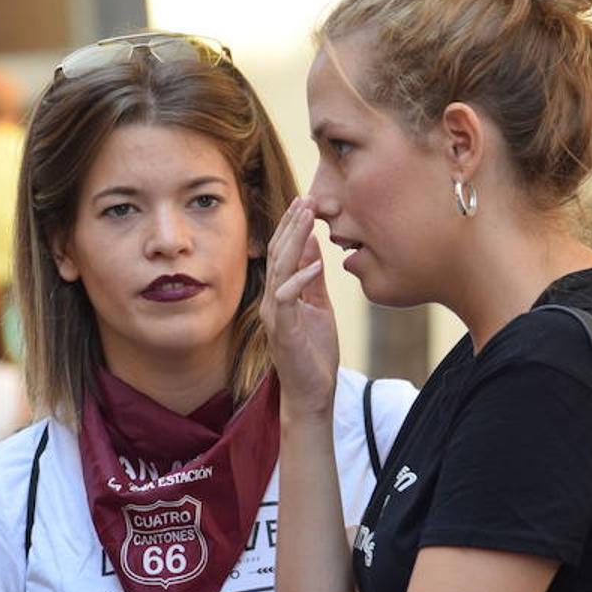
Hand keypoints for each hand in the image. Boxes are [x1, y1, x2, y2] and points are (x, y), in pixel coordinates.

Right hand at [260, 197, 339, 419]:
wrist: (312, 394)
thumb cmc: (314, 352)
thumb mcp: (319, 306)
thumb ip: (312, 277)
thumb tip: (312, 244)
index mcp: (281, 294)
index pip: (282, 253)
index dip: (291, 226)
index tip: (306, 201)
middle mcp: (273, 302)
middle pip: (277, 255)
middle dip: (291, 225)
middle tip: (306, 198)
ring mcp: (275, 316)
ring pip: (280, 270)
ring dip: (293, 242)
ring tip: (308, 218)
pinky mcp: (283, 332)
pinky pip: (287, 299)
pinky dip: (300, 279)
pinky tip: (315, 263)